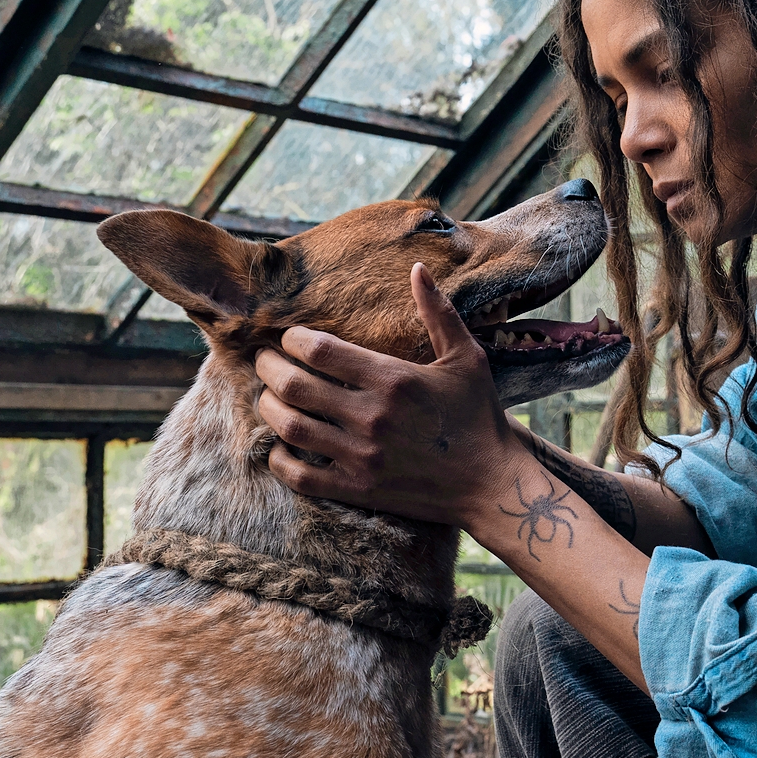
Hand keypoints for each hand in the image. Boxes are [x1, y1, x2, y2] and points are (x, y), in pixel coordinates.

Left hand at [254, 262, 529, 526]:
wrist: (492, 483)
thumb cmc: (479, 416)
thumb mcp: (466, 358)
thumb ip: (438, 312)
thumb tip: (417, 269)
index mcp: (393, 379)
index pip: (319, 350)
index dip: (293, 339)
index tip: (289, 338)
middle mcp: (372, 416)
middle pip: (294, 386)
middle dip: (269, 368)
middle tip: (264, 361)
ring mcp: (362, 456)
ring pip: (290, 428)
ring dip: (268, 408)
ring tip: (269, 397)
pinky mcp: (359, 489)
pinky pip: (301, 477)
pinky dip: (279, 461)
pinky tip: (279, 447)